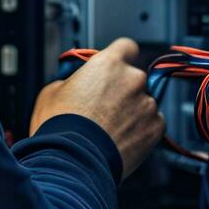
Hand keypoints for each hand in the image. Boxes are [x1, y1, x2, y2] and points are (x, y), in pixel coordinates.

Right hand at [30, 37, 163, 179]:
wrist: (72, 162)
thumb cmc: (60, 127)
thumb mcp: (52, 91)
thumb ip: (72, 79)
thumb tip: (75, 81)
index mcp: (109, 64)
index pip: (126, 46)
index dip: (119, 57)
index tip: (114, 66)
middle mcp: (133, 79)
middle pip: (133, 77)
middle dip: (122, 89)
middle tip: (103, 106)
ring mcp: (147, 104)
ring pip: (143, 101)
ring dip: (131, 110)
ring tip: (109, 128)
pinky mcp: (155, 128)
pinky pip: (152, 123)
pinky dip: (141, 129)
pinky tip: (121, 138)